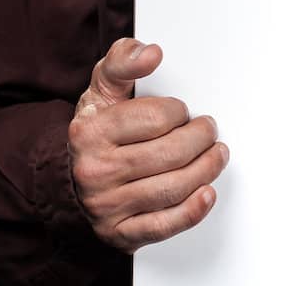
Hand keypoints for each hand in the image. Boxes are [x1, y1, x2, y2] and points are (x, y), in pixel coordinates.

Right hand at [68, 38, 228, 253]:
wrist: (70, 181)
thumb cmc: (96, 132)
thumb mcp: (102, 90)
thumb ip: (123, 61)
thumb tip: (150, 52)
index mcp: (91, 132)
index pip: (156, 119)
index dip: (179, 112)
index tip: (182, 113)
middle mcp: (95, 171)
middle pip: (169, 155)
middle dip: (200, 140)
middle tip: (209, 132)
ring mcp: (106, 205)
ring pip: (172, 188)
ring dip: (206, 169)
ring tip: (216, 155)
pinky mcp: (120, 232)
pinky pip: (163, 225)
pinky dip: (192, 211)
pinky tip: (206, 193)